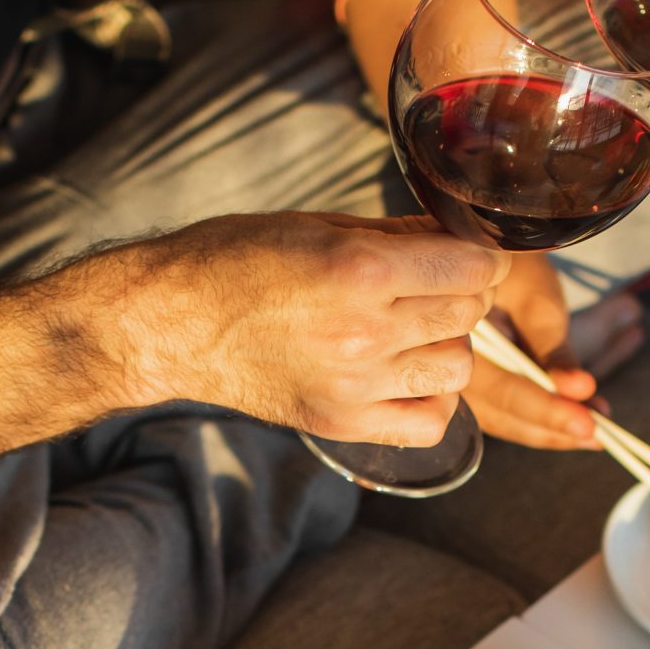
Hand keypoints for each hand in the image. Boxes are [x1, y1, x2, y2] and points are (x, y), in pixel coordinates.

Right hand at [127, 212, 508, 447]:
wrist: (170, 323)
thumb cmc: (233, 260)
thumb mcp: (317, 226)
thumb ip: (396, 234)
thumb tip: (460, 235)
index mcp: (361, 270)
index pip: (473, 267)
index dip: (479, 257)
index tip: (466, 255)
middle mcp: (364, 331)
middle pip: (468, 314)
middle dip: (463, 294)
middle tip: (431, 286)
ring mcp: (355, 384)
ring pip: (457, 367)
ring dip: (447, 345)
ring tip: (413, 331)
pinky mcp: (341, 422)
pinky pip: (429, 422)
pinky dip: (432, 400)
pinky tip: (406, 376)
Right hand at [464, 256, 646, 450]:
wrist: (473, 238)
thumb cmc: (505, 251)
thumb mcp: (533, 291)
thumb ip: (552, 344)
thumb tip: (580, 390)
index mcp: (452, 346)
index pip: (504, 393)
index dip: (548, 411)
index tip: (589, 424)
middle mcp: (446, 369)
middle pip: (503, 416)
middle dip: (554, 429)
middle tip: (601, 437)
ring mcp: (456, 376)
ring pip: (504, 417)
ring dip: (551, 427)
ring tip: (597, 432)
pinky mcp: (472, 375)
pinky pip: (503, 405)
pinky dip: (541, 413)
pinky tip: (576, 413)